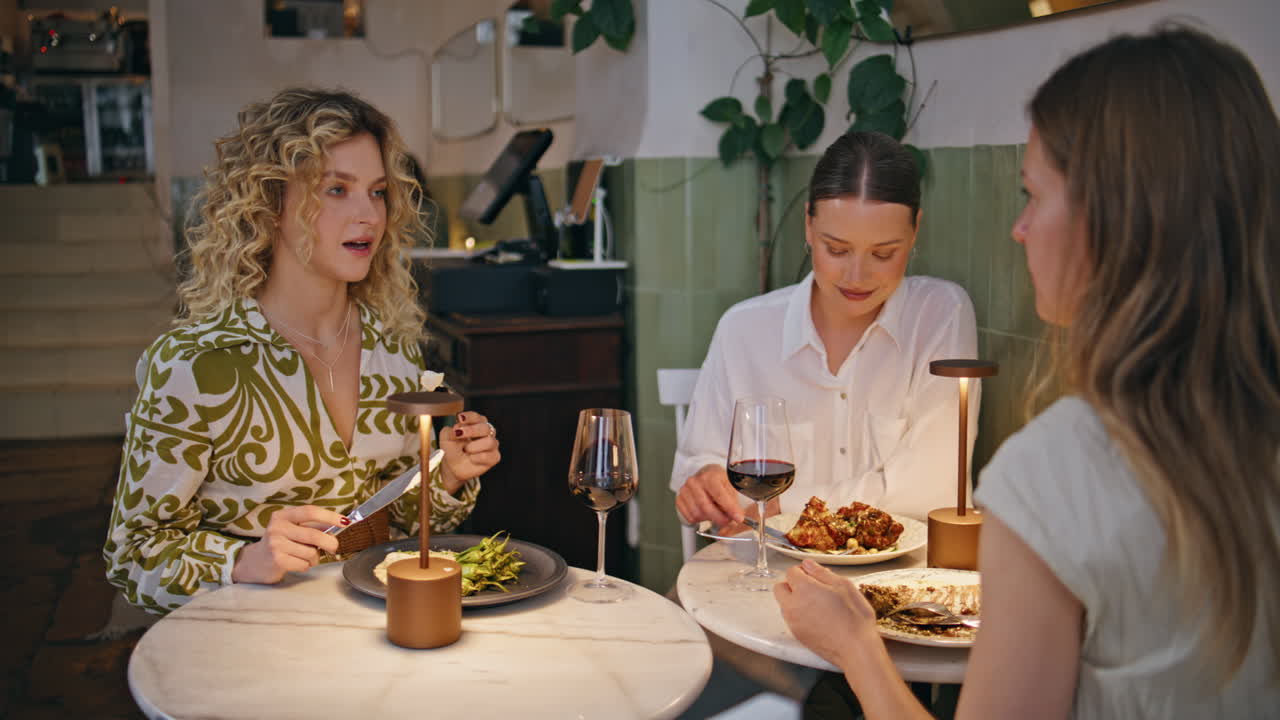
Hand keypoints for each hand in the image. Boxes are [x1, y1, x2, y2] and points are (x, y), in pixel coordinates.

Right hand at [231, 505, 345, 584]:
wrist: (255, 562)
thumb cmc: (280, 544)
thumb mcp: (293, 529)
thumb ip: (313, 526)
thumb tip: (339, 523)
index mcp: (283, 516)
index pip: (310, 511)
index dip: (330, 516)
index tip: (345, 522)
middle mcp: (277, 528)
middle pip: (314, 534)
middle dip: (330, 543)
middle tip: (333, 547)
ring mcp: (275, 544)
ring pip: (311, 552)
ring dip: (314, 558)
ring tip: (303, 556)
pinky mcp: (277, 560)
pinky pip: (304, 564)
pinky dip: (305, 566)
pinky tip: (295, 563)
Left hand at [439, 411, 500, 493]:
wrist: (452, 467)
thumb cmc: (452, 450)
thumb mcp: (446, 438)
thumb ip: (450, 431)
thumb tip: (457, 428)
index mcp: (475, 424)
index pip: (476, 417)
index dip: (469, 417)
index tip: (459, 418)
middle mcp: (486, 433)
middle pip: (485, 427)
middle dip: (471, 430)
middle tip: (459, 434)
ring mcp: (491, 445)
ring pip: (489, 442)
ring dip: (474, 447)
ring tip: (465, 450)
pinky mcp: (494, 457)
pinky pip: (489, 456)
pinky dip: (477, 458)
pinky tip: (471, 459)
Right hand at [675, 464, 741, 528]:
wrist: (704, 475)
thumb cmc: (718, 481)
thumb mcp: (730, 485)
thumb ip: (733, 501)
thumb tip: (737, 517)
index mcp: (709, 476)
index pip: (719, 495)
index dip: (730, 508)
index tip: (739, 518)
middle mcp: (694, 482)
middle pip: (706, 508)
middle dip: (720, 518)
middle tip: (728, 521)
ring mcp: (684, 491)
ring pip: (697, 515)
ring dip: (709, 518)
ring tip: (715, 512)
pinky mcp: (679, 499)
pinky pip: (689, 517)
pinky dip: (699, 519)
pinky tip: (705, 512)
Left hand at [774, 559, 880, 669]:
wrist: (855, 649)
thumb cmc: (854, 617)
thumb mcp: (843, 586)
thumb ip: (821, 572)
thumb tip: (808, 565)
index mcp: (804, 588)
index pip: (791, 572)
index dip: (802, 571)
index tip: (813, 575)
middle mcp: (793, 604)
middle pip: (780, 588)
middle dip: (792, 585)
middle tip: (812, 589)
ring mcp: (793, 621)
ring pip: (784, 604)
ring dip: (794, 600)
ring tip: (817, 605)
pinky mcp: (797, 635)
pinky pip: (791, 619)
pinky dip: (799, 615)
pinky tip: (818, 618)